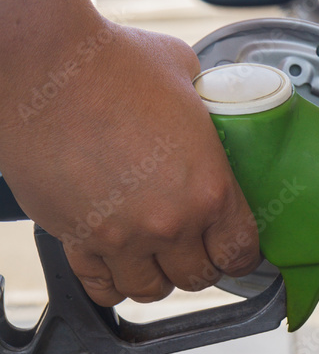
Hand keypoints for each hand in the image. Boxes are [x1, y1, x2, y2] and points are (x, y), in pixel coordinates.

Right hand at [0, 18, 260, 305]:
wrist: (41, 67)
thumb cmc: (110, 63)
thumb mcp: (184, 73)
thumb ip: (204, 100)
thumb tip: (209, 97)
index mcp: (209, 187)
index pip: (241, 251)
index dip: (242, 254)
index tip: (236, 249)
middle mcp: (170, 222)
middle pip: (199, 277)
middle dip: (201, 264)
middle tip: (194, 247)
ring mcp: (121, 237)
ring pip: (151, 290)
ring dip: (157, 277)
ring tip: (155, 257)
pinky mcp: (76, 239)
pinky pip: (100, 287)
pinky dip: (110, 283)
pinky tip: (116, 266)